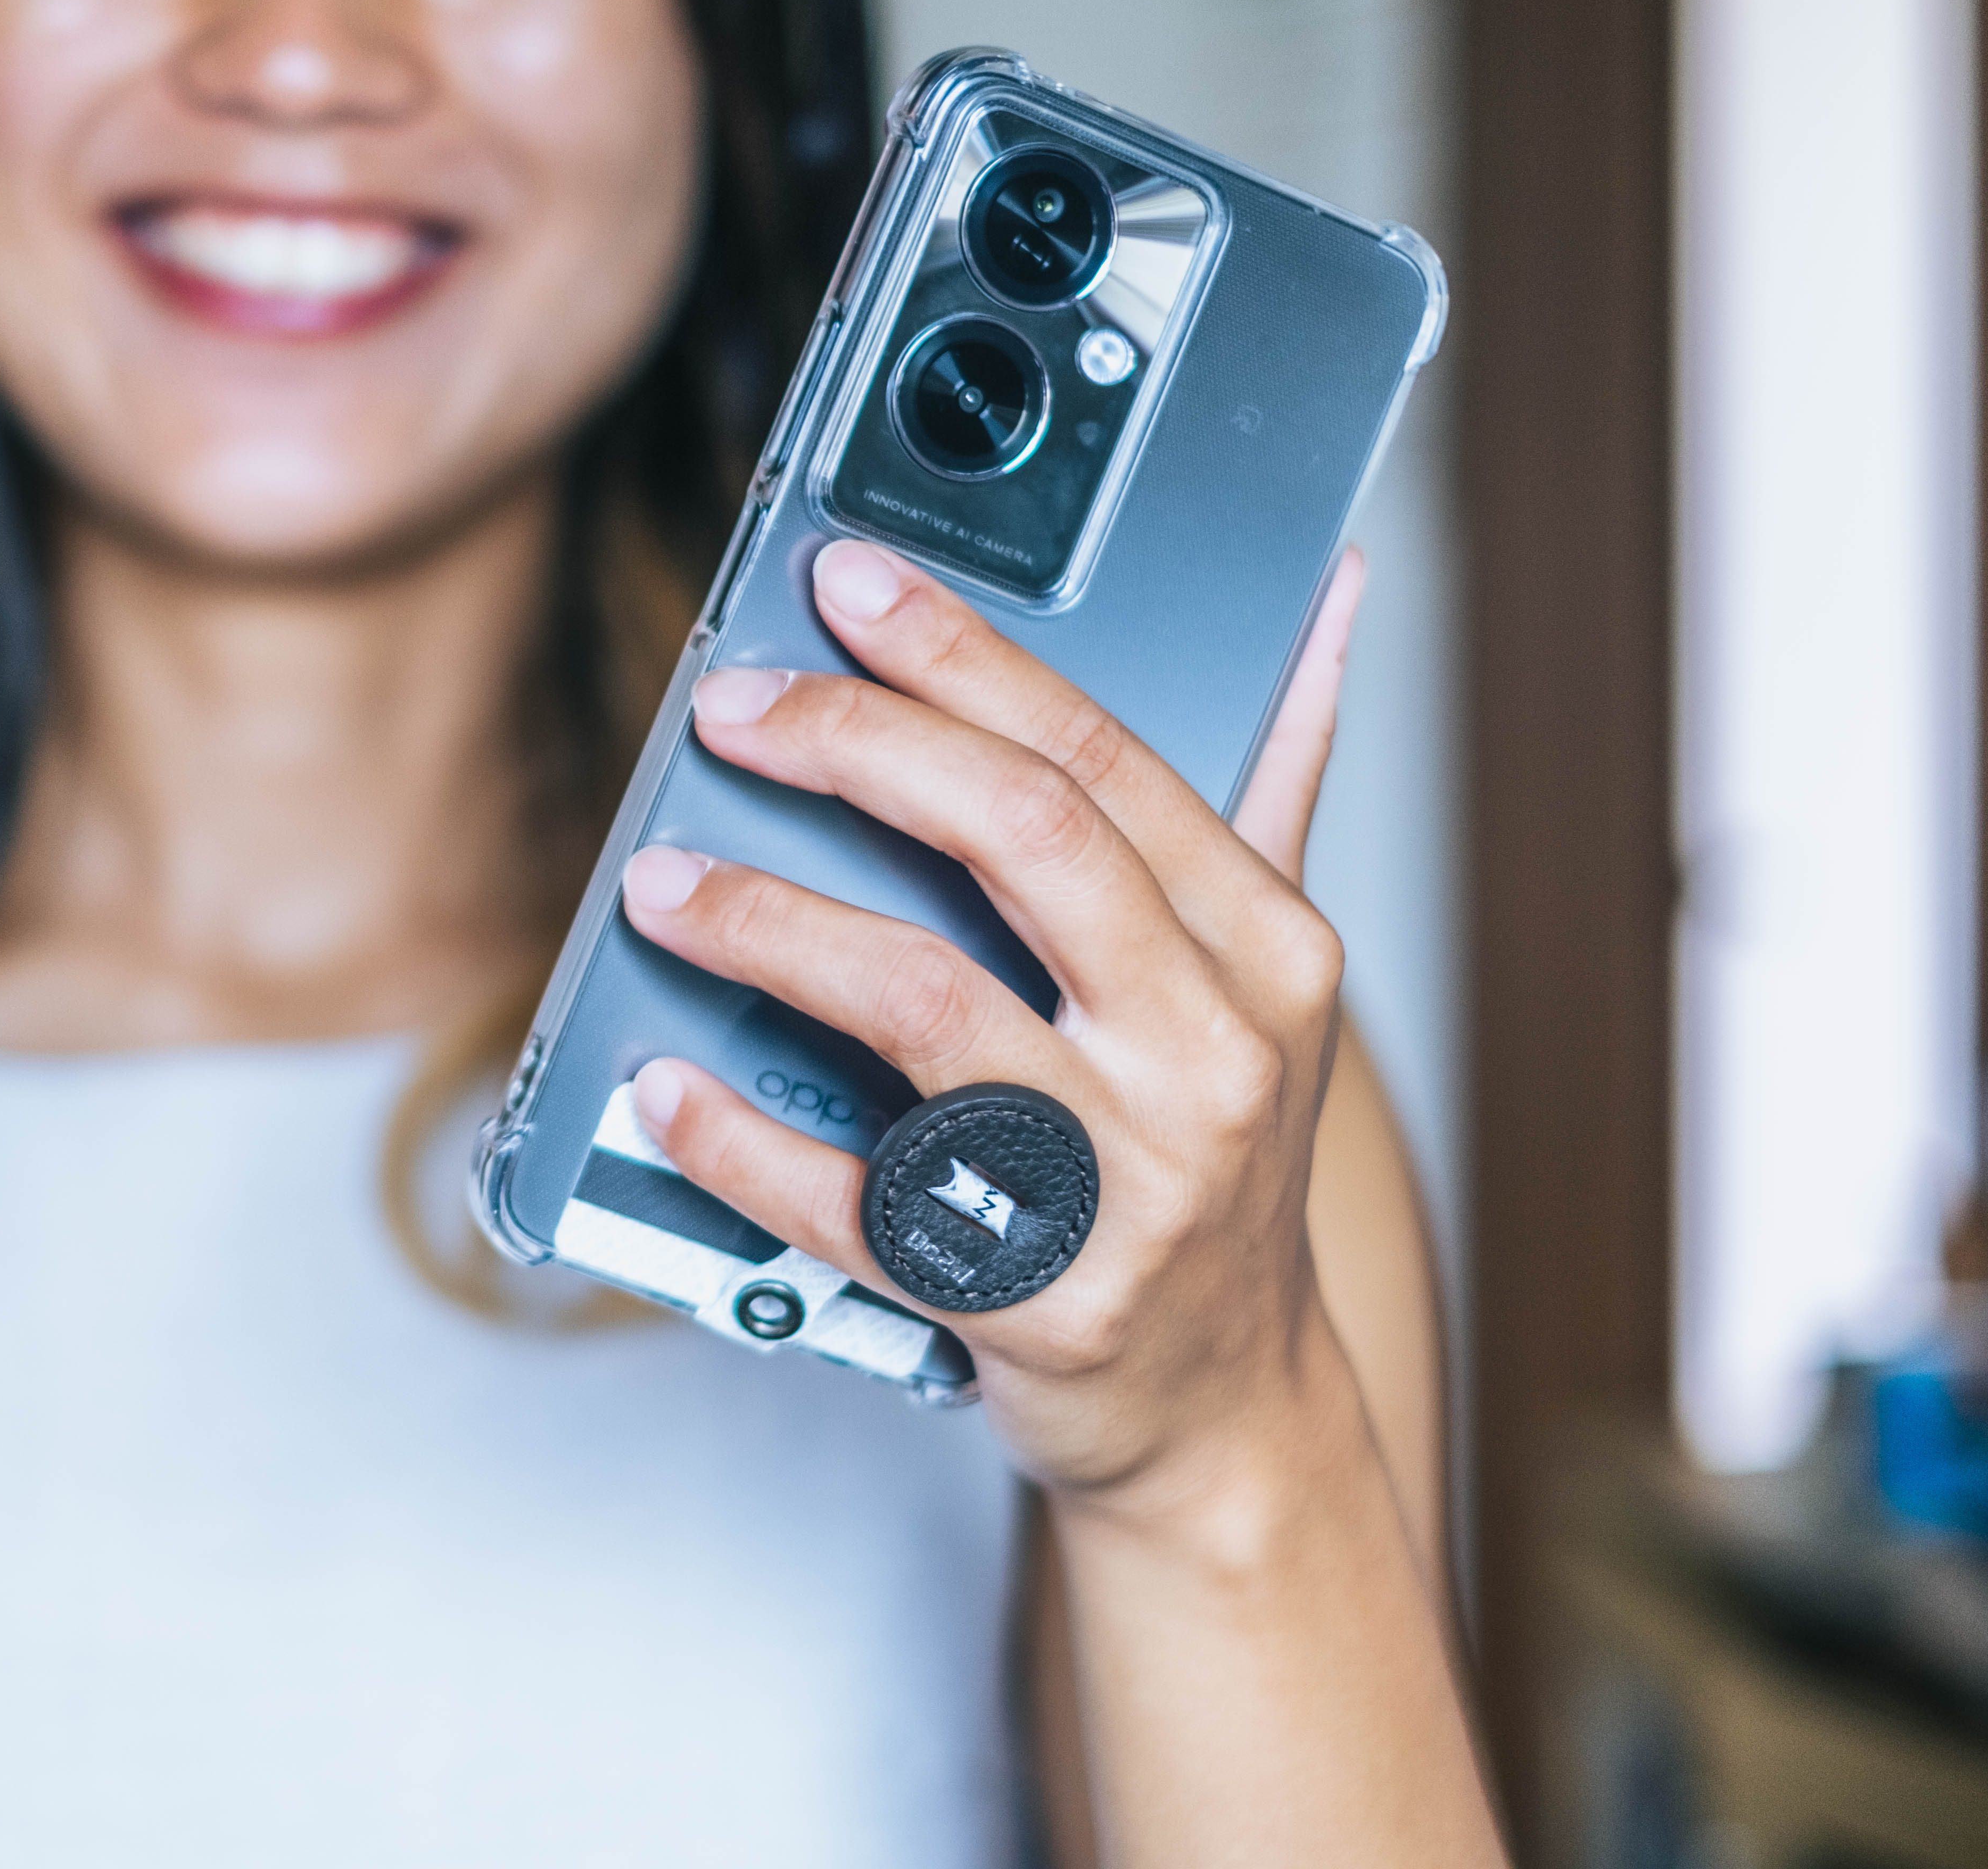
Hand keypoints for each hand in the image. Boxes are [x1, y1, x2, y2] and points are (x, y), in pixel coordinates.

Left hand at [618, 536, 1368, 1525]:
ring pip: (923, 1004)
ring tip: (662, 886)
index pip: (1095, 758)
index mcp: (1264, 950)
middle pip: (1020, 844)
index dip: (957, 656)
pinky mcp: (1031, 1298)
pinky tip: (667, 1084)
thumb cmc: (1212, 1154)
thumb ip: (1275, 780)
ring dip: (769, 928)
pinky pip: (856, 1201)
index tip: (844, 584)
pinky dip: (744, 1141)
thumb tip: (1325, 594)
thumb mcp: (1266, 975)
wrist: (1223, 1404)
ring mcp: (1124, 1186)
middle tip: (732, 706)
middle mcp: (1208, 1057)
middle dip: (856, 746)